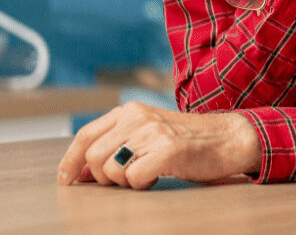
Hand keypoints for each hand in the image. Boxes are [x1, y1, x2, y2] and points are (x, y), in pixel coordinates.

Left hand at [57, 102, 260, 189]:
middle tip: (125, 179)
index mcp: (129, 111)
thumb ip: (116, 144)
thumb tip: (78, 172)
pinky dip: (142, 184)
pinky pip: (134, 178)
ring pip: (110, 169)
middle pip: (93, 156)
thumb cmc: (188, 141)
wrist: (229, 138)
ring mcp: (153, 132)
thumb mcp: (148, 132)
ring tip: (145, 175)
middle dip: (102, 176)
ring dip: (124, 181)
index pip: (85, 135)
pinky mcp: (168, 150)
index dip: (69, 161)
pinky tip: (157, 177)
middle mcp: (138, 117)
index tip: (66, 180)